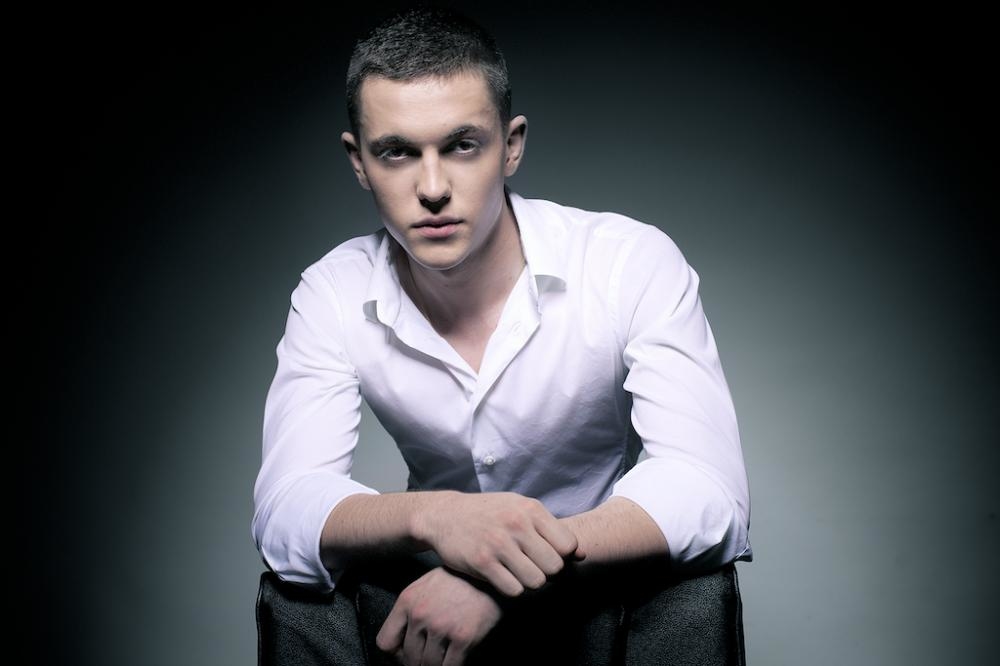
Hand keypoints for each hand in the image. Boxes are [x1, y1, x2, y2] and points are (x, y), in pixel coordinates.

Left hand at [376, 567, 502, 665]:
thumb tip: (401, 641)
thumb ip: (408, 611)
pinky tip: (455, 659)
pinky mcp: (462, 637)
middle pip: (408, 657)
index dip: (395, 654)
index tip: (405, 654)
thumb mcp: (424, 586)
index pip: (385, 642)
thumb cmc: (457, 580)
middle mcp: (420, 614)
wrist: (488, 575)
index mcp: (407, 601)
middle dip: (416, 662)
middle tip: (428, 658)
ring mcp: (441, 626)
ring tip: (442, 659)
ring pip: (427, 664)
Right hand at [417, 492, 584, 595]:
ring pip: (536, 582)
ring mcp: (498, 544)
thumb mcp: (520, 509)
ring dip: (530, 582)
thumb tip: (582, 554)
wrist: (445, 515)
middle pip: (555, 567)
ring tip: (519, 573)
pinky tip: (503, 577)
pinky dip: (512, 588)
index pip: (568, 545)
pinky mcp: (482, 562)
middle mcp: (516, 524)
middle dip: (547, 572)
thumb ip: (551, 529)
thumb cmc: (489, 513)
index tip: (549, 556)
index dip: (563, 557)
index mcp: (530, 509)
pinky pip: (513, 589)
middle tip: (533, 568)